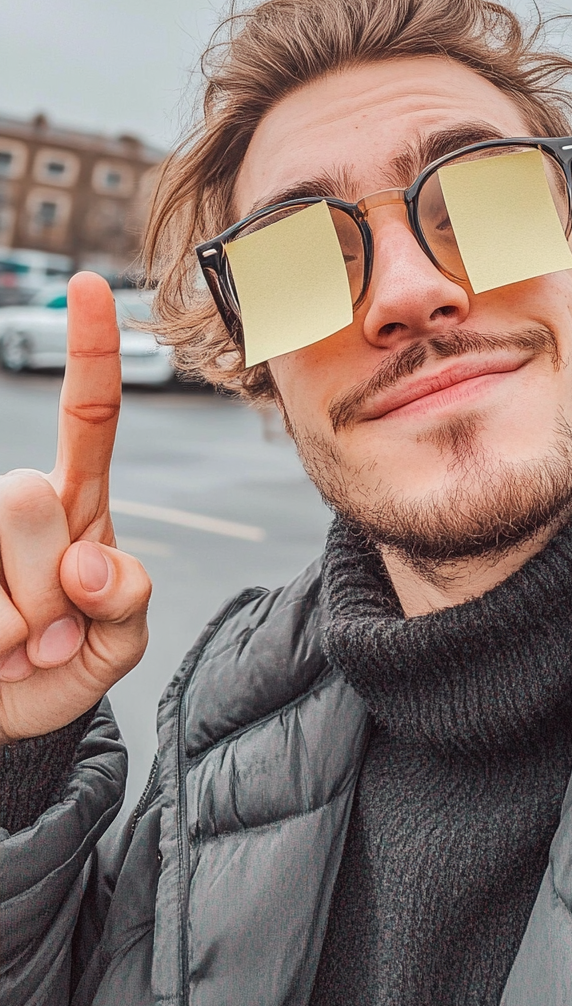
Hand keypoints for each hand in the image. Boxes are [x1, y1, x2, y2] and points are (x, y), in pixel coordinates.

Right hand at [0, 273, 150, 743]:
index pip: (88, 417)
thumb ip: (124, 606)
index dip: (90, 352)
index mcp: (75, 502)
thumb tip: (87, 566)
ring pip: (6, 543)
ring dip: (19, 625)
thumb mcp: (113, 644)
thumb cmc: (58, 667)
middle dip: (51, 585)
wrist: (6, 720)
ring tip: (15, 648)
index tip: (92, 286)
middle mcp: (16, 502)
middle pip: (33, 496)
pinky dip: (0, 646)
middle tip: (48, 634)